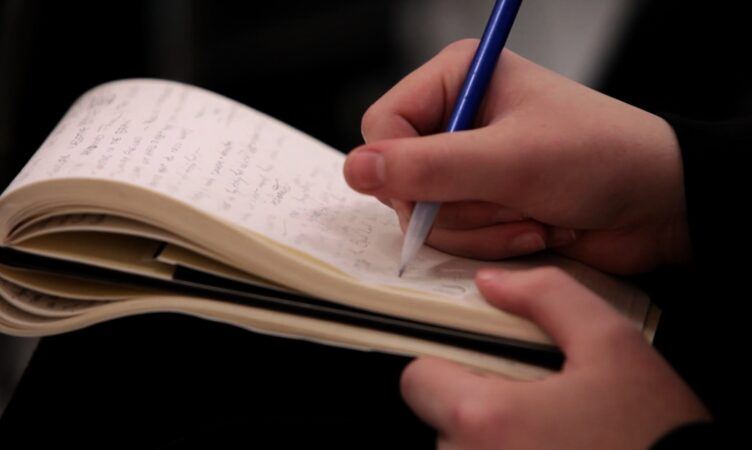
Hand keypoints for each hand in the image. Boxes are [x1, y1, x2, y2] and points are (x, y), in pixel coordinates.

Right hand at [343, 40, 688, 273]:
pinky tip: (535, 226)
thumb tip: (356, 169)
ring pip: (426, 215)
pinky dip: (493, 241)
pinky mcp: (481, 203)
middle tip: (508, 197)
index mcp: (456, 80)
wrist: (657, 204)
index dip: (400, 166)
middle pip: (401, 178)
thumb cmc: (601, 158)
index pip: (382, 124)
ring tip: (531, 211)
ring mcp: (468, 166)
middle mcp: (455, 120)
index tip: (439, 190)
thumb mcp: (510, 159)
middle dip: (457, 205)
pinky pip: (454, 237)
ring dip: (482, 227)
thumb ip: (428, 167)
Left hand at [400, 267, 709, 449]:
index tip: (477, 367)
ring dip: (491, 439)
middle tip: (529, 401)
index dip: (444, 365)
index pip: (418, 379)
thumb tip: (494, 282)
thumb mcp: (611, 343)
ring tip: (547, 433)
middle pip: (439, 419)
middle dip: (475, 404)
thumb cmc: (658, 434)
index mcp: (487, 419)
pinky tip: (550, 449)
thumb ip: (547, 296)